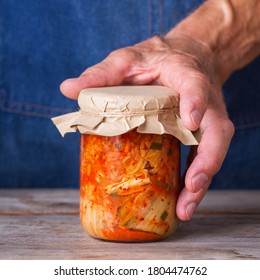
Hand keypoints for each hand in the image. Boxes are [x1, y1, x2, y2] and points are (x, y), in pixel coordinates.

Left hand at [60, 35, 233, 220]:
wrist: (184, 57)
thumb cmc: (155, 59)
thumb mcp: (127, 59)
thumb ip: (102, 74)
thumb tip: (68, 89)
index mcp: (186, 75)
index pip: (196, 87)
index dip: (196, 103)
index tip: (190, 121)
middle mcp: (205, 100)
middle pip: (217, 131)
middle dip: (207, 160)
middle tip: (191, 187)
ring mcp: (206, 119)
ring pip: (214, 150)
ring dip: (202, 181)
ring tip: (184, 208)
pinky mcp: (201, 133)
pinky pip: (203, 157)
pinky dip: (195, 179)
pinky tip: (181, 199)